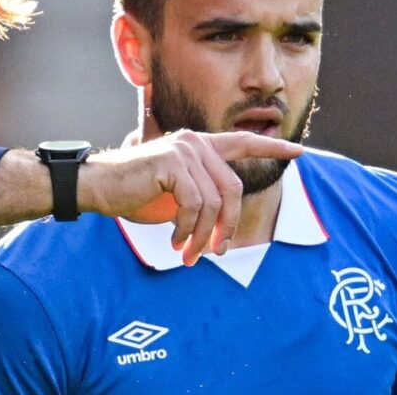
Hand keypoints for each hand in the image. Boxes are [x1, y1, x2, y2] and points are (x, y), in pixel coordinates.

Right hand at [85, 130, 302, 265]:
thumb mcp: (176, 198)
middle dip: (228, 227)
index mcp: (198, 146)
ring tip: (187, 254)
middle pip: (234, 189)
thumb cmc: (133, 195)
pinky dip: (187, 230)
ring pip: (214, 202)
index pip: (242, 143)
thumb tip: (225, 230)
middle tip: (216, 253)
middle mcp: (195, 142)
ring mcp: (184, 149)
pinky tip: (173, 240)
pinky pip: (195, 205)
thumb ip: (202, 200)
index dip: (271, 149)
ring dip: (203, 236)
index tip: (298, 152)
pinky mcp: (172, 162)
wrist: (98, 188)